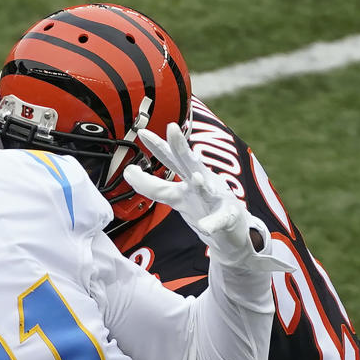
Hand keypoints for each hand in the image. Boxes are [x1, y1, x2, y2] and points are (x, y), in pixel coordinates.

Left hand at [123, 122, 293, 271]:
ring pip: (208, 188)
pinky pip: (220, 220)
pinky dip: (213, 223)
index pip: (169, 160)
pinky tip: (206, 227)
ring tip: (196, 178)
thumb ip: (153, 185)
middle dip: (180, 146)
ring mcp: (216, 199)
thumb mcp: (174, 196)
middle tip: (171, 127)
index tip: (141, 132)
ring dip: (202, 183)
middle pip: (188, 163)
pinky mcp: (228, 217)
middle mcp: (201, 183)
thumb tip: (128, 171)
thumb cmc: (201, 208)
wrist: (231, 232)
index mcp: (187, 178)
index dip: (156, 147)